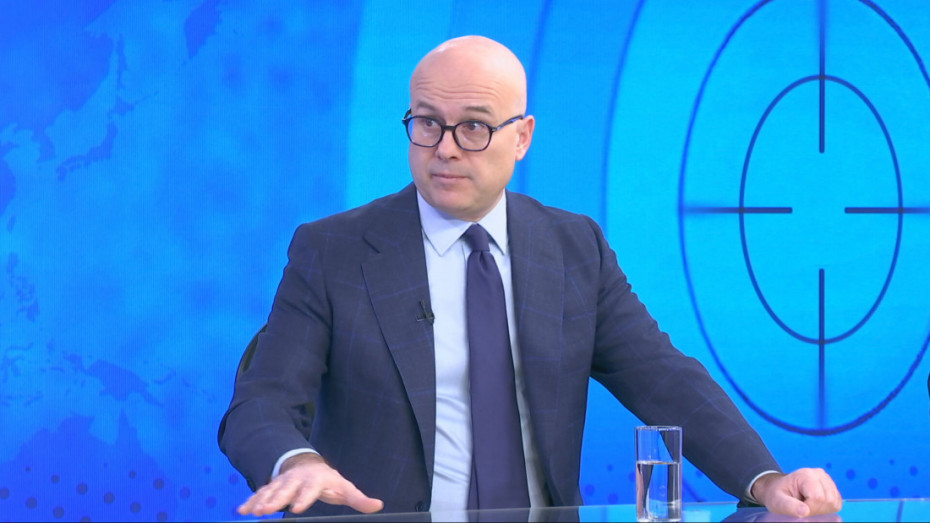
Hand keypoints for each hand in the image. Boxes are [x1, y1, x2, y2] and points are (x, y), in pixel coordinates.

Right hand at [237, 453, 383, 515]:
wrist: (309, 466)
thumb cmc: (329, 481)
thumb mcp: (344, 488)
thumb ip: (358, 499)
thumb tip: (378, 505)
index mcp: (315, 480)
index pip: (310, 489)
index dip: (304, 498)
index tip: (296, 508)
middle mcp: (297, 479)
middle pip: (286, 489)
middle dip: (275, 499)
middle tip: (265, 511)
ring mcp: (283, 482)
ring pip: (270, 490)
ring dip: (260, 500)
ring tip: (250, 512)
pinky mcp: (273, 487)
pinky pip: (260, 493)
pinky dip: (251, 501)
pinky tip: (242, 510)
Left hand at [750, 468, 841, 517]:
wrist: (779, 489)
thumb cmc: (777, 495)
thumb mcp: (777, 501)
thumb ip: (789, 506)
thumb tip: (805, 511)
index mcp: (806, 474)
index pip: (818, 497)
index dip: (810, 508)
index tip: (798, 507)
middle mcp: (820, 474)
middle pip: (828, 500)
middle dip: (816, 509)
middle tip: (802, 507)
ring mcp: (827, 480)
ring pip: (834, 503)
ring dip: (822, 509)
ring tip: (807, 504)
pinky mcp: (832, 488)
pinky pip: (837, 503)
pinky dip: (827, 508)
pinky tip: (814, 504)